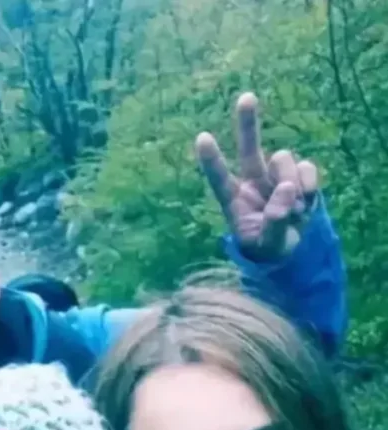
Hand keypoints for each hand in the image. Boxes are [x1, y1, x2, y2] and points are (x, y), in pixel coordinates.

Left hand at [196, 93, 318, 260]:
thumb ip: (275, 222)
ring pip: (283, 160)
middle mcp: (252, 183)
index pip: (220, 180)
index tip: (202, 138)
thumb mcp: (268, 245)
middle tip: (246, 97)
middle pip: (250, 149)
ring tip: (294, 211)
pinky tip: (306, 201)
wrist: (289, 251)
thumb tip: (287, 188)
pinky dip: (309, 183)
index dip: (212, 161)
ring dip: (291, 183)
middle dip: (248, 123)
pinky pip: (306, 168)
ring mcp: (275, 178)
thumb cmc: (268, 248)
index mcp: (235, 201)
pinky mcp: (298, 177)